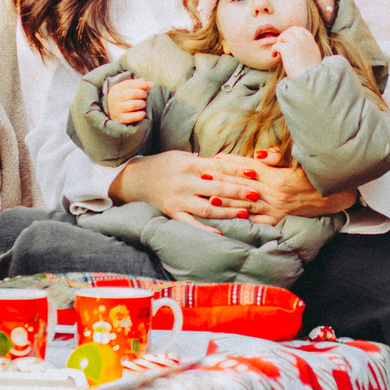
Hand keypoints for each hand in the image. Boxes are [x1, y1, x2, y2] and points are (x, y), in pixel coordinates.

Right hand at [105, 75, 152, 126]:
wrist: (109, 110)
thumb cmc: (121, 97)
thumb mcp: (125, 88)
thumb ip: (136, 83)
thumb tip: (147, 82)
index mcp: (117, 88)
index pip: (131, 84)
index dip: (143, 84)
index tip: (151, 85)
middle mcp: (115, 98)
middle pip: (133, 94)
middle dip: (143, 94)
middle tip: (146, 96)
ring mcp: (117, 109)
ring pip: (133, 105)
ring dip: (142, 103)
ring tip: (143, 104)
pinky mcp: (120, 119)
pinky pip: (132, 117)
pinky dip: (140, 114)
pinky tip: (143, 113)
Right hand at [108, 150, 258, 221]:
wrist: (133, 180)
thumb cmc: (162, 166)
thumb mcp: (181, 157)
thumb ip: (203, 162)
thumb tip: (228, 163)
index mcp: (188, 165)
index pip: (218, 167)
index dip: (237, 170)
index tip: (253, 173)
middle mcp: (184, 182)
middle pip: (217, 188)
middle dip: (238, 192)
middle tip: (256, 194)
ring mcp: (178, 200)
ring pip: (208, 208)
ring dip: (228, 211)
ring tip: (245, 212)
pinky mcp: (172, 213)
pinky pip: (191, 223)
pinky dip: (205, 229)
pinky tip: (221, 232)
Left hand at [203, 151, 359, 222]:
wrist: (335, 196)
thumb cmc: (317, 174)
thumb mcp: (300, 160)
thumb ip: (278, 156)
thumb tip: (258, 155)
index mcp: (279, 176)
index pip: (249, 167)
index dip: (231, 162)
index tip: (215, 157)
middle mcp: (275, 193)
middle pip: (243, 185)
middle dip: (222, 181)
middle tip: (203, 176)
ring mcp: (276, 208)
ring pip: (246, 204)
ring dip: (227, 201)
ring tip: (208, 197)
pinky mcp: (278, 218)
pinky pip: (257, 220)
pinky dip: (242, 219)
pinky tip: (228, 218)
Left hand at [273, 26, 322, 74]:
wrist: (309, 79)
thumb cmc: (311, 71)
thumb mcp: (314, 55)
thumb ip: (308, 48)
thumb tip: (299, 47)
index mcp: (310, 40)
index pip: (300, 30)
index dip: (292, 33)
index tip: (288, 40)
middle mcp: (303, 39)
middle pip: (291, 30)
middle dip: (285, 36)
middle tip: (281, 44)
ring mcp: (295, 43)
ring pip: (283, 35)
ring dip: (279, 42)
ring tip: (278, 51)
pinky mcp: (287, 49)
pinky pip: (276, 45)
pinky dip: (273, 49)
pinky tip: (274, 55)